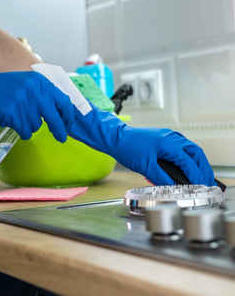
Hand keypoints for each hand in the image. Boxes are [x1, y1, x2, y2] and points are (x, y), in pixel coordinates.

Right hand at [0, 71, 74, 141]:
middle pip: (55, 118)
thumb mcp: (26, 84)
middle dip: (59, 130)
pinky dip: (21, 130)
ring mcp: (25, 103)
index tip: (69, 123)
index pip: (63, 101)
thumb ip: (42, 95)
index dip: (68, 115)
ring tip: (16, 115)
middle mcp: (36, 91)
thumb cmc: (1, 89)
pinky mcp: (15, 115)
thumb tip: (59, 112)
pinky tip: (12, 121)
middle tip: (62, 138)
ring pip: (37, 126)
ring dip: (29, 125)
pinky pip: (26, 131)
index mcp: (41, 82)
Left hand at [67, 102, 215, 185]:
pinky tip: (186, 166)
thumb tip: (174, 187)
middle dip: (203, 168)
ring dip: (196, 162)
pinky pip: (181, 148)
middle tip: (208, 181)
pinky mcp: (164, 138)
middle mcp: (172, 137)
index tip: (202, 187)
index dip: (196, 176)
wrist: (116, 138)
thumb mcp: (146, 167)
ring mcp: (168, 136)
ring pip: (189, 149)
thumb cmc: (128, 148)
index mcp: (169, 143)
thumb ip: (162, 178)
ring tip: (200, 176)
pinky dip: (187, 158)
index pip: (189, 162)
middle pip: (195, 153)